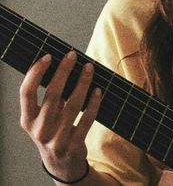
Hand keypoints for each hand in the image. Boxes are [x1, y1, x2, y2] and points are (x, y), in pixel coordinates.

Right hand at [19, 50, 101, 181]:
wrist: (61, 164)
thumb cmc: (51, 131)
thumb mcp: (40, 118)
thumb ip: (46, 97)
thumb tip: (62, 65)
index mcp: (27, 120)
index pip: (26, 91)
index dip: (36, 72)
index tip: (49, 56)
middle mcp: (40, 130)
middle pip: (52, 94)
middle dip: (64, 70)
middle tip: (72, 55)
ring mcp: (57, 139)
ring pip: (73, 104)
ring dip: (83, 82)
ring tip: (89, 68)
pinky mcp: (74, 145)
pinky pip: (87, 119)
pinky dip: (94, 103)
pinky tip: (98, 90)